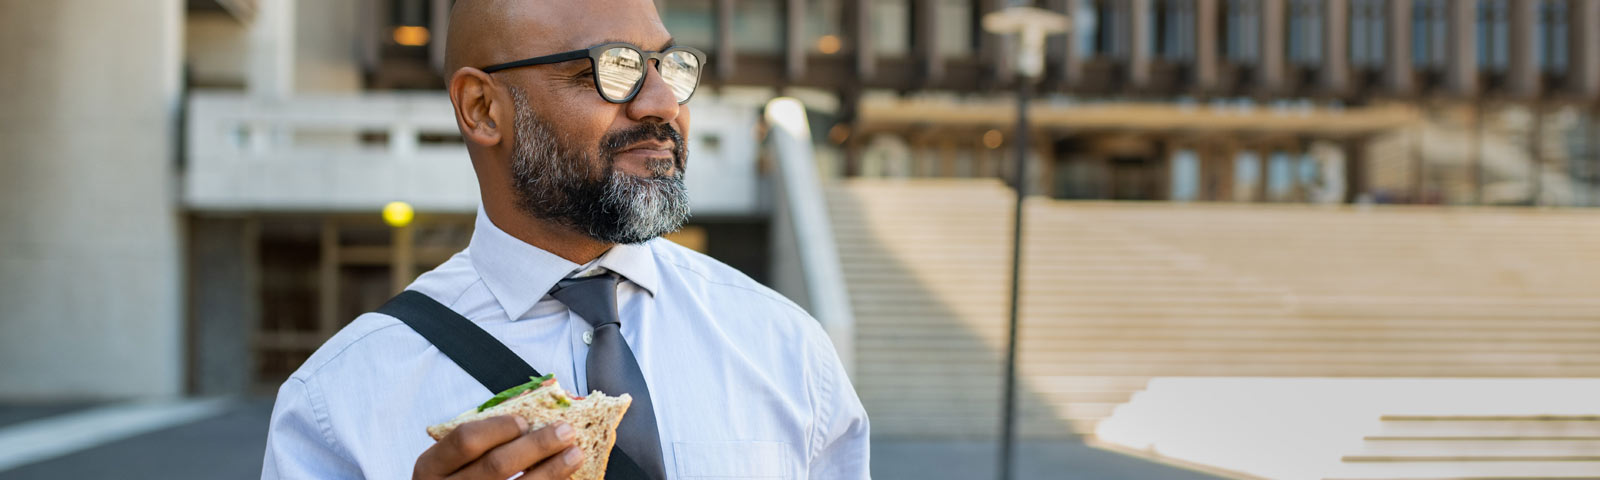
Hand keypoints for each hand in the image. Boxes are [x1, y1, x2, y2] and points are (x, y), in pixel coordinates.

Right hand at [413, 415, 583, 479]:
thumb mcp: (452, 462)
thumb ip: (481, 443)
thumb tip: (533, 420)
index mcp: (431, 467)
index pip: (466, 440)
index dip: (499, 427)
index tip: (525, 421)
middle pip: (497, 465)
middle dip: (536, 446)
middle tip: (565, 431)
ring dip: (552, 471)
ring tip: (574, 454)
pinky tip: (563, 478)